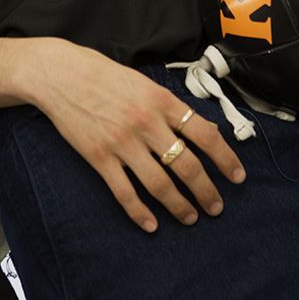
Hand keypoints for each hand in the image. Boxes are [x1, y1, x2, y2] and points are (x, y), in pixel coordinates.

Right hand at [28, 39, 246, 232]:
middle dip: (207, 191)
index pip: (205, 135)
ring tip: (190, 217)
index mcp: (161, 101)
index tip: (237, 176)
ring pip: (160, 185)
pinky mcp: (99, 157)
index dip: (225, 159)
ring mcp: (122, 142)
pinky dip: (140, 213)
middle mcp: (146, 123)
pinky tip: (151, 225)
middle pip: (187, 166)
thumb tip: (201, 129)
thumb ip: (170, 107)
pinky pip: (125, 193)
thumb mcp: (144, 83)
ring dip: (179, 206)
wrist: (61, 74)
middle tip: (216, 207)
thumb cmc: (104, 75)